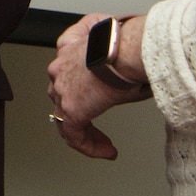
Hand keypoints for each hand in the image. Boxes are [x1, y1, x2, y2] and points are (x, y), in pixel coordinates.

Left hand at [46, 13, 151, 159]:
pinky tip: (107, 152)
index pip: (65, 67)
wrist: (127, 48)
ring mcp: (63, 89)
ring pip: (65, 118)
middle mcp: (61, 67)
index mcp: (70, 47)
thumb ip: (117, 62)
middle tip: (96, 128)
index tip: (92, 98)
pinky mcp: (72, 109)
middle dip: (81, 113)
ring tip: (104, 146)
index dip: (76, 85)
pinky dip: (90, 146)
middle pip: (62, 95)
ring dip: (86, 133)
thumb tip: (135, 76)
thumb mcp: (122, 49)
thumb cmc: (130, 44)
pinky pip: (74, 135)